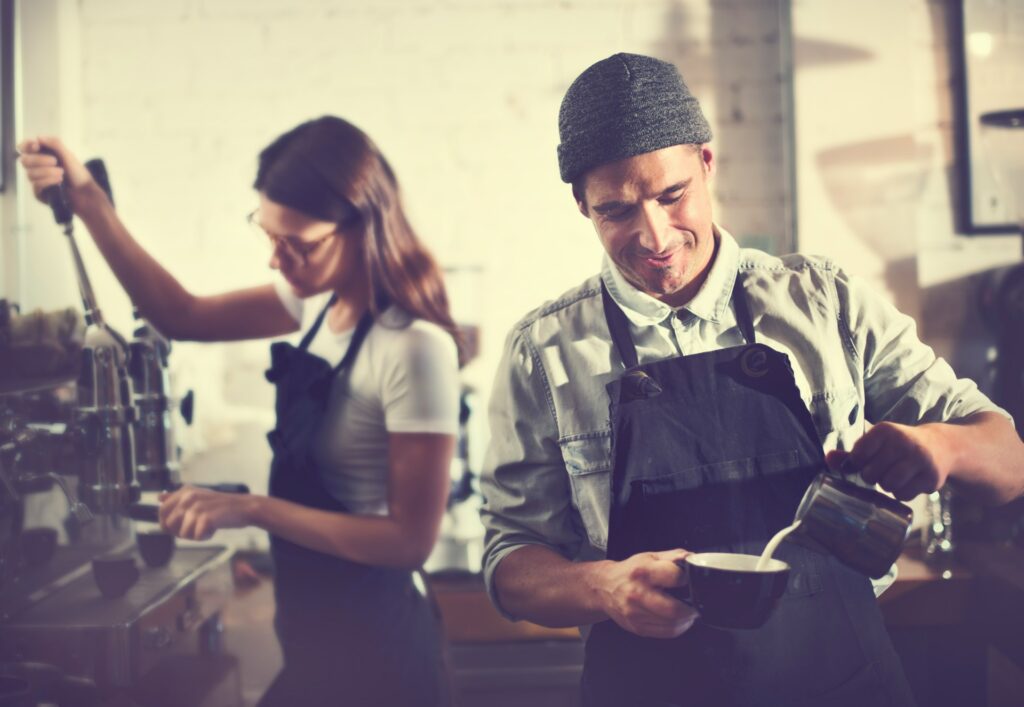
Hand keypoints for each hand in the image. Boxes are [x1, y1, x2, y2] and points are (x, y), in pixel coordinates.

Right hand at [16, 136, 97, 207]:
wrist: (84, 190)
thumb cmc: (76, 172)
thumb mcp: (68, 155)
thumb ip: (55, 144)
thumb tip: (39, 137)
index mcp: (40, 155)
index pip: (24, 148)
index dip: (27, 146)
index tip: (37, 146)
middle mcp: (36, 166)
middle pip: (24, 160)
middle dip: (39, 160)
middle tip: (55, 161)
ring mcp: (36, 179)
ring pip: (30, 173)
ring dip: (47, 172)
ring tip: (61, 172)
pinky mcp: (39, 192)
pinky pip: (36, 184)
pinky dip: (48, 180)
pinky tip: (59, 180)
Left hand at [158, 485, 256, 540]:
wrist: (244, 508)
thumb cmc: (220, 506)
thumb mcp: (198, 497)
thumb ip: (177, 498)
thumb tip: (159, 498)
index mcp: (185, 491)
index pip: (162, 511)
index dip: (167, 523)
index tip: (179, 526)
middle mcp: (189, 497)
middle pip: (169, 525)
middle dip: (180, 531)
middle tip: (196, 527)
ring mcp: (197, 507)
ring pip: (182, 533)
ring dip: (194, 535)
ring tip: (206, 526)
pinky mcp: (206, 517)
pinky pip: (196, 537)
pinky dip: (205, 537)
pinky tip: (213, 529)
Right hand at [597, 549, 698, 638]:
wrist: (604, 587)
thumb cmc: (628, 572)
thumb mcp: (649, 557)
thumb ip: (673, 556)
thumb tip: (692, 559)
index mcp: (642, 572)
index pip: (674, 577)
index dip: (687, 579)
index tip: (690, 580)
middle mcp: (637, 594)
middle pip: (674, 609)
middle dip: (691, 609)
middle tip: (695, 605)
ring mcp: (636, 614)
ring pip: (672, 625)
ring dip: (686, 620)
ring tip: (687, 612)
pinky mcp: (637, 627)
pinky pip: (666, 633)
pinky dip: (678, 628)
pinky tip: (677, 620)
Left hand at [826, 421, 951, 500]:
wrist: (940, 446)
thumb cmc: (899, 446)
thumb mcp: (877, 443)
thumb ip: (852, 453)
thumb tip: (827, 459)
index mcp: (884, 430)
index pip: (857, 456)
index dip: (858, 465)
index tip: (866, 462)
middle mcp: (902, 442)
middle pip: (871, 474)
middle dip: (873, 477)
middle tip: (882, 471)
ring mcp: (919, 459)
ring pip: (888, 486)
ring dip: (887, 486)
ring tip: (894, 476)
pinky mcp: (931, 476)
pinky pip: (904, 495)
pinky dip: (902, 493)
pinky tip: (908, 482)